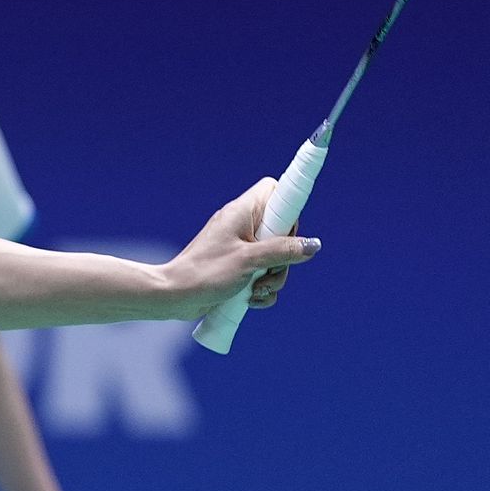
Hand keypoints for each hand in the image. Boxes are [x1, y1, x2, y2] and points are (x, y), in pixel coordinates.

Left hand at [167, 178, 319, 316]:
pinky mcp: (238, 267)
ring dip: (273, 279)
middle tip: (270, 272)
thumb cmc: (205, 272)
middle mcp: (243, 226)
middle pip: (282, 231)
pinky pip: (263, 274)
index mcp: (243, 212)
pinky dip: (262, 289)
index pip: (274, 190)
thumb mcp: (249, 261)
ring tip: (256, 291)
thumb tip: (313, 245)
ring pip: (275, 257)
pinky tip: (251, 300)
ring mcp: (241, 247)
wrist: (175, 296)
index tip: (291, 231)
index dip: (289, 207)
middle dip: (283, 258)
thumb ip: (283, 251)